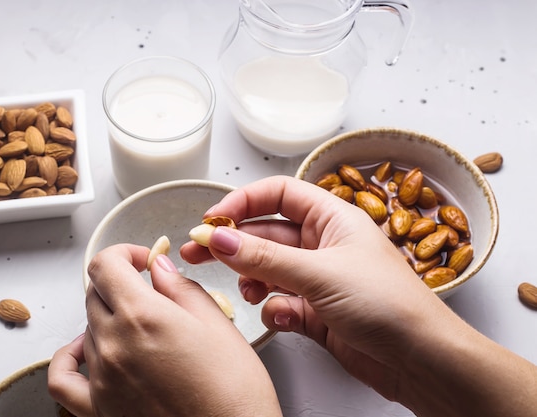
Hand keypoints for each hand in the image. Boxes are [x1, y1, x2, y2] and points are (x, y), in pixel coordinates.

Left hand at [48, 244, 280, 416]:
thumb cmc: (234, 391)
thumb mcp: (217, 324)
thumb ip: (181, 288)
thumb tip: (159, 269)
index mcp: (142, 316)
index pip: (105, 265)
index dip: (125, 253)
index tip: (144, 261)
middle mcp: (114, 344)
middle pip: (96, 293)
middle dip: (121, 282)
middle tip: (150, 291)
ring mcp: (103, 378)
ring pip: (88, 326)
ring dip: (110, 316)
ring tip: (141, 325)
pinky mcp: (99, 408)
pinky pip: (64, 376)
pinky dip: (69, 355)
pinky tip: (86, 348)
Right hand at [181, 175, 449, 400]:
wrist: (421, 360)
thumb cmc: (389, 305)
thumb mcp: (320, 273)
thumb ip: (264, 257)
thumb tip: (219, 237)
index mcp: (333, 219)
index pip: (280, 194)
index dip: (244, 201)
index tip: (214, 218)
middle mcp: (324, 245)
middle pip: (267, 234)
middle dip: (233, 243)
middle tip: (197, 251)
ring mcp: (320, 279)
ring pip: (270, 270)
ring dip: (253, 279)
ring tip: (248, 290)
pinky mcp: (318, 312)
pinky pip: (281, 303)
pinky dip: (275, 309)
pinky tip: (281, 316)